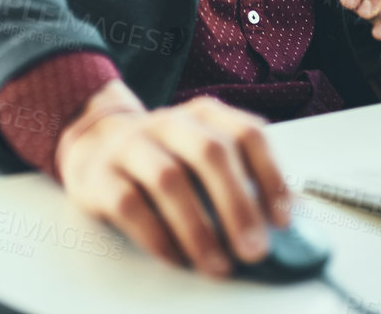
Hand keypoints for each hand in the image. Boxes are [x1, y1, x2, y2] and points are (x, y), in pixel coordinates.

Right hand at [55, 82, 291, 277]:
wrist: (93, 145)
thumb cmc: (163, 158)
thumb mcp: (201, 154)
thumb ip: (241, 178)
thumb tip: (287, 223)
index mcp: (202, 115)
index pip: (246, 133)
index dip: (270, 176)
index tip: (281, 221)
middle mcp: (167, 122)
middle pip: (209, 152)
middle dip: (237, 205)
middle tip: (254, 250)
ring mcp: (130, 145)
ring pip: (169, 180)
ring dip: (199, 229)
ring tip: (218, 265)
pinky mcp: (99, 175)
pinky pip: (130, 205)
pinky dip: (158, 236)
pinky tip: (176, 258)